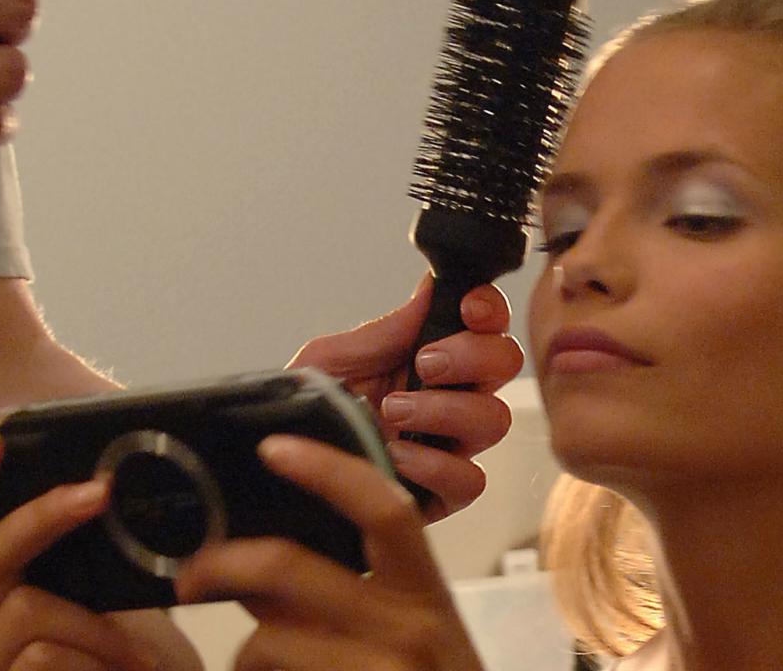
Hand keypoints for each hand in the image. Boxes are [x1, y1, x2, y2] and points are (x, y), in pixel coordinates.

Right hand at [0, 436, 202, 670]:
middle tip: (101, 493)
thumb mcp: (114, 589)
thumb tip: (104, 479)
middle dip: (46, 516)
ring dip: (97, 628)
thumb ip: (94, 545)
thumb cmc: (130, 652)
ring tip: (138, 654)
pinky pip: (42, 656)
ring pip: (26, 608)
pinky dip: (98, 659)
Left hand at [175, 435, 485, 670]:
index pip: (384, 510)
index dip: (327, 470)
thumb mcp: (414, 634)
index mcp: (426, 594)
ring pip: (263, 642)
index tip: (274, 448)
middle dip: (223, 562)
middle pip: (289, 568)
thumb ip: (356, 595)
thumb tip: (267, 558)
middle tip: (190, 572)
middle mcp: (409, 629)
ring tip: (255, 665)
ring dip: (244, 653)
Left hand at [289, 275, 523, 518]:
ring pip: (494, 419)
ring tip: (395, 411)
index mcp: (433, 356)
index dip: (490, 310)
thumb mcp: (331, 360)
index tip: (467, 308)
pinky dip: (436, 464)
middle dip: (471, 355)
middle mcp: (452, 397)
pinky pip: (470, 479)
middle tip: (425, 362)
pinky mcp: (442, 493)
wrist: (277, 461)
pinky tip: (397, 455)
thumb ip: (385, 331)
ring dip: (447, 409)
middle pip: (505, 364)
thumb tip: (429, 288)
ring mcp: (451, 445)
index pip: (487, 325)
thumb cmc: (305, 410)